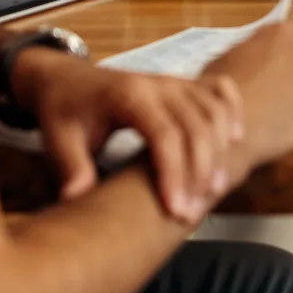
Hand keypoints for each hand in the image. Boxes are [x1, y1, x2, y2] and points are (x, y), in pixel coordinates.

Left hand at [11, 48, 242, 221]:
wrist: (67, 80)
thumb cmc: (64, 112)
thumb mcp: (57, 139)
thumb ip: (71, 167)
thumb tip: (76, 200)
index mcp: (129, 95)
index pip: (164, 134)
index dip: (174, 174)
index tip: (175, 211)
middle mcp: (158, 83)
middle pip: (197, 126)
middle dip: (201, 172)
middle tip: (193, 213)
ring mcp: (175, 80)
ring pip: (214, 111)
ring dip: (220, 151)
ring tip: (214, 191)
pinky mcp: (184, 83)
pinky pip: (220, 90)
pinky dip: (233, 112)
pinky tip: (235, 141)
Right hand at [203, 23, 292, 167]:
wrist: (229, 130)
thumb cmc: (216, 92)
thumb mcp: (221, 61)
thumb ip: (244, 54)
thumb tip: (250, 60)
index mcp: (281, 33)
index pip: (287, 36)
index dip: (274, 53)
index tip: (261, 68)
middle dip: (290, 73)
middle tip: (269, 92)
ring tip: (278, 115)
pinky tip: (292, 129)